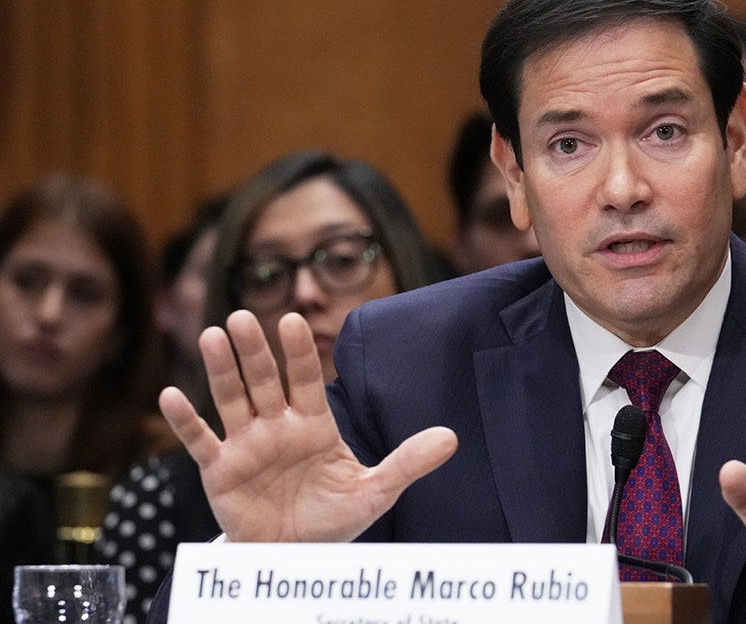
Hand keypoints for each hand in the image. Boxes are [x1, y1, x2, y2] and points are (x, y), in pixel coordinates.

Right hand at [158, 310, 457, 542]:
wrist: (298, 555)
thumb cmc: (334, 517)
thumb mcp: (375, 491)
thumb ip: (407, 461)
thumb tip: (451, 437)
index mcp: (314, 424)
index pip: (306, 380)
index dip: (299, 352)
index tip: (293, 319)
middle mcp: (277, 426)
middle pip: (264, 381)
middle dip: (255, 351)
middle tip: (245, 315)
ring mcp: (246, 446)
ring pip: (231, 400)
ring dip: (221, 370)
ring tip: (212, 335)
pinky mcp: (221, 472)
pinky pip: (200, 442)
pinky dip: (184, 421)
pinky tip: (169, 396)